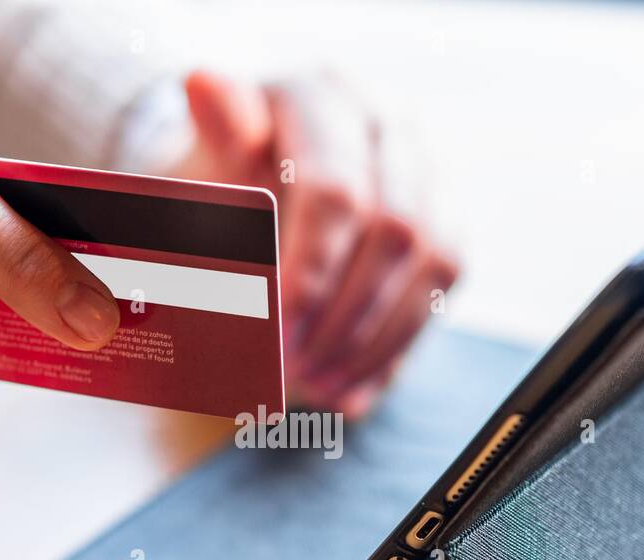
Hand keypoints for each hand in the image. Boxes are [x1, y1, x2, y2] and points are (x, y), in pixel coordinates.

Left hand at [170, 71, 457, 416]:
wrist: (241, 187)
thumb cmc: (216, 179)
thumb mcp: (201, 160)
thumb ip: (209, 136)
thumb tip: (206, 83)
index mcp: (321, 96)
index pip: (334, 187)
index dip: (311, 268)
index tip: (277, 330)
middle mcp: (385, 124)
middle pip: (392, 228)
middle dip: (341, 313)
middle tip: (292, 370)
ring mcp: (423, 173)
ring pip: (430, 260)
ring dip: (371, 338)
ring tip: (316, 387)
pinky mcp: (442, 221)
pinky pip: (439, 289)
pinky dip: (392, 350)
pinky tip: (349, 391)